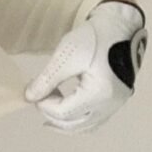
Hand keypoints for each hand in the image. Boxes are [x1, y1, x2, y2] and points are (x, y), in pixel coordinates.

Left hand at [23, 0, 147, 133]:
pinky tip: (67, 109)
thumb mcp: (66, 56)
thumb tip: (30, 97)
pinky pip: (96, 119)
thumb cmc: (95, 38)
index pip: (63, 112)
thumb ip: (47, 79)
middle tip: (38, 101)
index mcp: (99, 94)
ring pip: (85, 126)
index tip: (33, 92)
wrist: (121, 26)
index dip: (44, 105)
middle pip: (73, 124)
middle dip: (51, 115)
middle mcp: (110, 104)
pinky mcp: (117, 100)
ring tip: (48, 110)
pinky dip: (79, 118)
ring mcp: (116, 104)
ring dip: (65, 122)